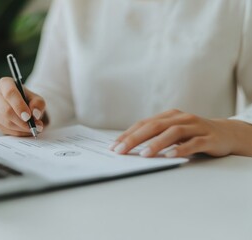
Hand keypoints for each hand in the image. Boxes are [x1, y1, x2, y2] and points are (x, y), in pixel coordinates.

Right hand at [0, 77, 46, 136]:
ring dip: (22, 128)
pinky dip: (18, 132)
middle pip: (6, 110)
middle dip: (22, 121)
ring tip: (33, 128)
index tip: (28, 116)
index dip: (19, 106)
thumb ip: (38, 104)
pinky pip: (6, 129)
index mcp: (5, 83)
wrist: (25, 108)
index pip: (10, 93)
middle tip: (34, 126)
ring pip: (6, 122)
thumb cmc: (30, 101)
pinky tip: (25, 130)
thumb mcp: (38, 100)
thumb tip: (35, 114)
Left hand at [111, 109, 251, 157]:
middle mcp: (181, 118)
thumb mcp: (172, 132)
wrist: (225, 132)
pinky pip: (194, 143)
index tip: (114, 146)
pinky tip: (170, 156)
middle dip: (135, 138)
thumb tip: (129, 147)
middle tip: (121, 150)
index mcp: (169, 116)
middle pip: (154, 126)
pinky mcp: (209, 138)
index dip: (128, 134)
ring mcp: (196, 127)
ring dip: (156, 143)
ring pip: (173, 133)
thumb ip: (156, 136)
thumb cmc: (192, 134)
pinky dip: (181, 149)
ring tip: (143, 154)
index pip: (144, 124)